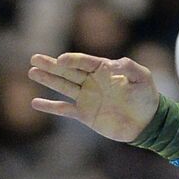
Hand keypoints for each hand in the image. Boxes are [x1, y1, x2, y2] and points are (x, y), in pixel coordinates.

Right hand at [28, 52, 159, 142]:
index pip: (85, 62)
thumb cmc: (146, 96)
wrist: (146, 121)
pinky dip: (50, 106)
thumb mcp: (142, 77)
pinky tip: (35, 102)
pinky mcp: (84, 114)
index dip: (72, 60)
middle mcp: (93, 82)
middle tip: (34, 58)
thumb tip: (111, 64)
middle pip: (69, 71)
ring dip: (48, 80)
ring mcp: (87, 98)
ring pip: (63, 86)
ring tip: (32, 71)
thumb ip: (128, 67)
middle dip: (52, 65)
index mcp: (105, 70)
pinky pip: (64, 109)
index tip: (60, 59)